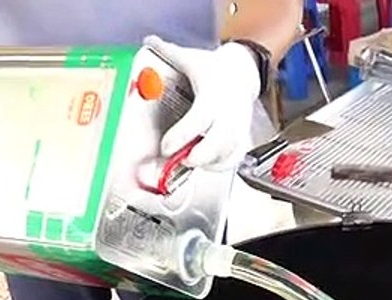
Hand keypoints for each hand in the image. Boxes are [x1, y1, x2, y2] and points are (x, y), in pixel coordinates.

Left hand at [144, 36, 261, 170]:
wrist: (242, 72)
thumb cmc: (215, 68)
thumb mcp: (192, 59)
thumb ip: (168, 52)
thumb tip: (149, 41)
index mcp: (212, 96)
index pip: (199, 120)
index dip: (182, 136)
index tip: (166, 147)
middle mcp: (227, 114)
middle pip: (217, 143)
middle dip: (197, 156)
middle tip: (179, 161)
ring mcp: (236, 127)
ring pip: (227, 153)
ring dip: (207, 163)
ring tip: (188, 162)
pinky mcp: (240, 136)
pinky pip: (234, 157)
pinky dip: (220, 165)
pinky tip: (205, 164)